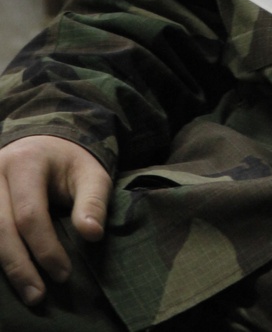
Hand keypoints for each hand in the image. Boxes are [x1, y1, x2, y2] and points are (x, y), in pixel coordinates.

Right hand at [0, 136, 110, 306]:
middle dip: (19, 266)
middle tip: (38, 296)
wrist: (44, 145)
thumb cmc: (69, 164)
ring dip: (5, 266)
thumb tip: (92, 234)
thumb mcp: (91, 174)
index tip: (63, 273)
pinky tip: (7, 277)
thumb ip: (93, 201)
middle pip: (1, 228)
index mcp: (26, 161)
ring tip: (25, 292)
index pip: (30, 214)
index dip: (45, 248)